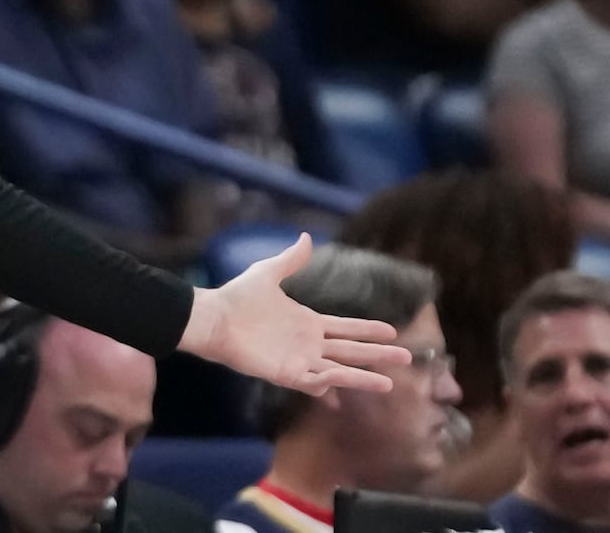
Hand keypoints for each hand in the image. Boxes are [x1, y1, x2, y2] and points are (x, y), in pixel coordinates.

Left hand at [179, 234, 410, 395]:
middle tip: (407, 358)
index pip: (345, 328)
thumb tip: (307, 237)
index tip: (392, 331)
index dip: (367, 330)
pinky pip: (315, 382)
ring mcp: (299, 361)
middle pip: (350, 351)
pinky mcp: (287, 375)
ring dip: (362, 377)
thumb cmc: (237, 297)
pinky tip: (350, 384)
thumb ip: (291, 260)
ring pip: (339, 371)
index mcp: (307, 322)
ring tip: (390, 383)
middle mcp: (308, 344)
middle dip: (377, 355)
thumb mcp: (268, 273)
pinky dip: (332, 384)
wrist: (213, 317)